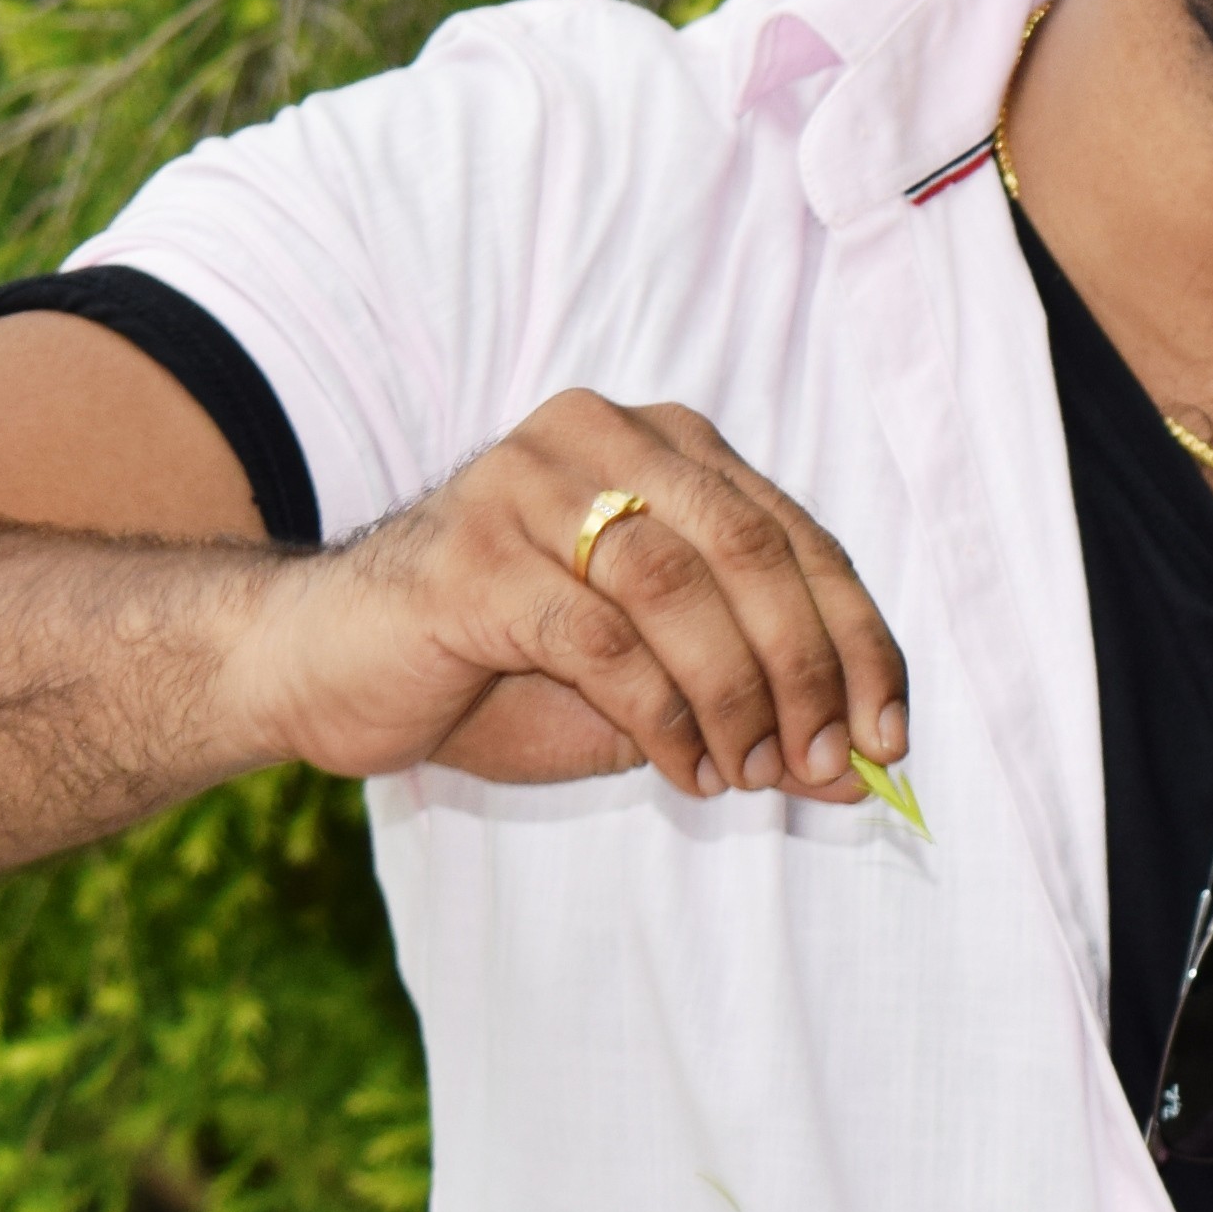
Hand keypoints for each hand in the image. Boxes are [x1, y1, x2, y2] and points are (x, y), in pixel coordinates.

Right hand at [226, 392, 909, 800]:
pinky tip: (684, 768)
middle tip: (826, 761)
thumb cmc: (495, 670)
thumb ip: (753, 713)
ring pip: (679, 587)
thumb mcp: (651, 692)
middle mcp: (599, 438)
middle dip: (807, 669)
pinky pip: (600, 638)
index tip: (889, 732)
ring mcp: (526, 487)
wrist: (323, 665)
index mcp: (659, 443)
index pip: (795, 533)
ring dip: (737, 696)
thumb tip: (860, 772)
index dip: (856, 636)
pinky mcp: (471, 559)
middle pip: (751, 547)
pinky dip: (662, 714)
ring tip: (750, 773)